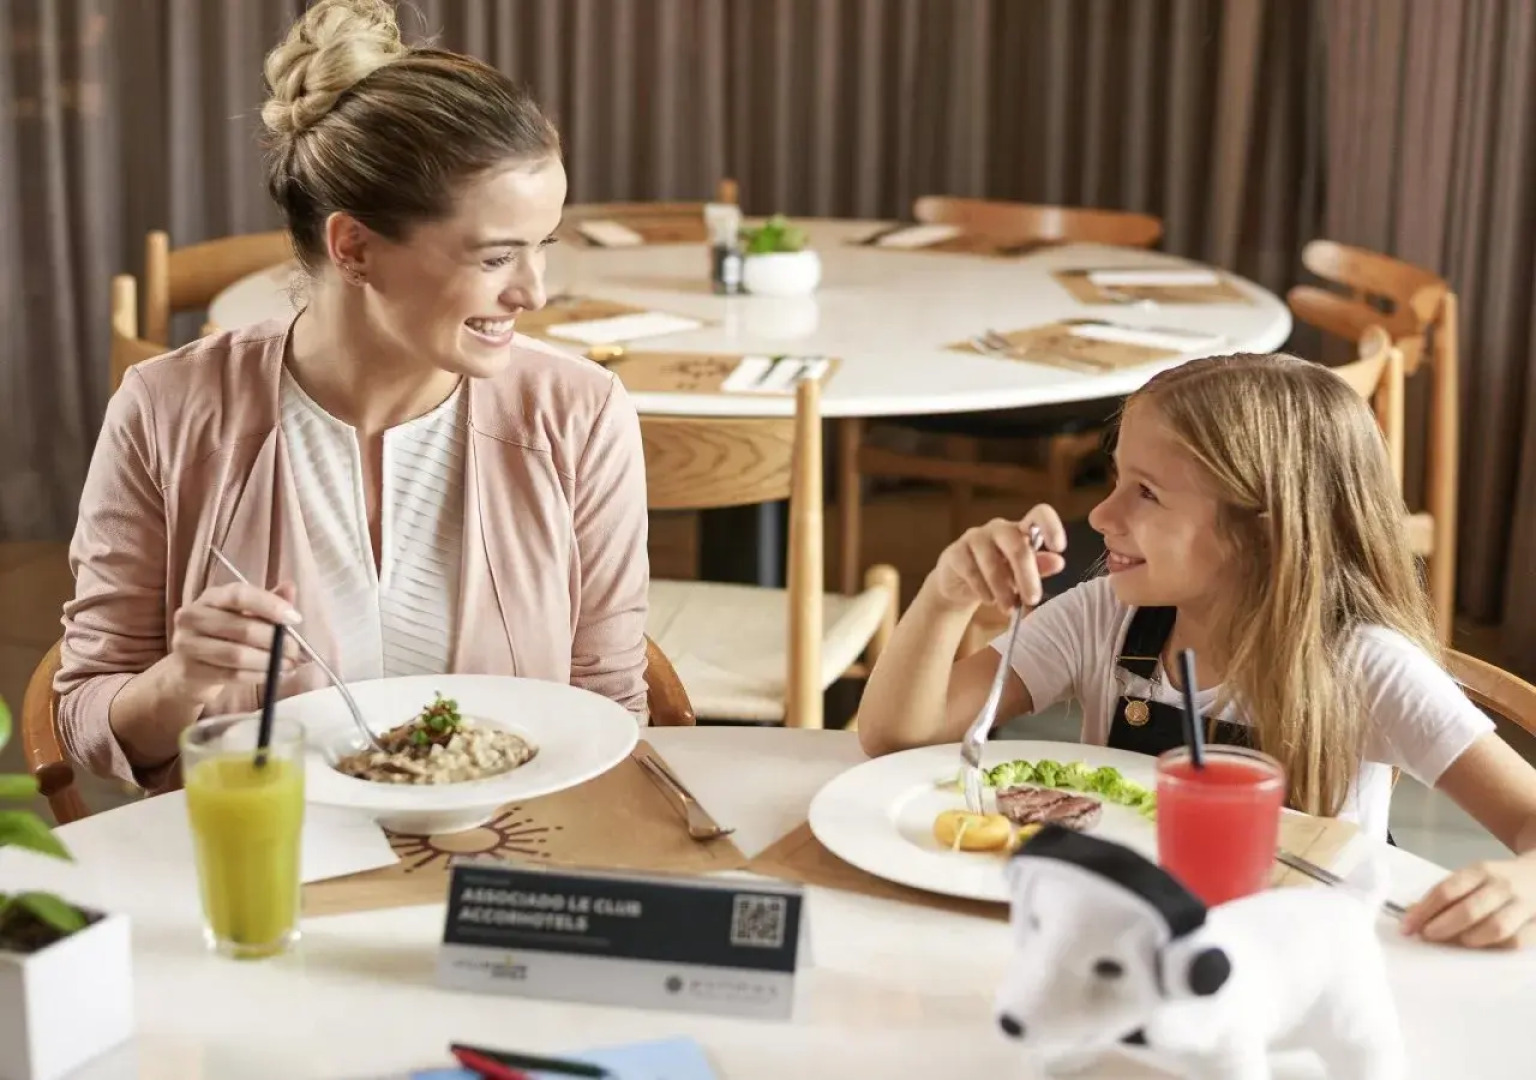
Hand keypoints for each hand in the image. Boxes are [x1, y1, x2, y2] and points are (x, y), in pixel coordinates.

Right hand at [163, 582, 303, 704]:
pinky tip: (273, 674)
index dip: (270, 605)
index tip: (295, 618)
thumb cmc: (223, 636)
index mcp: (211, 597)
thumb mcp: (245, 615)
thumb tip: (290, 588)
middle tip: (295, 649)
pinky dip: (258, 675)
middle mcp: (193, 616)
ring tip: (288, 664)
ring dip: (269, 661)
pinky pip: (231, 674)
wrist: (189, 669)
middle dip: (275, 640)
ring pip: (237, 654)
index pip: (240, 594)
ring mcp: (187, 644)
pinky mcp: (189, 671)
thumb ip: (268, 602)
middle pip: (242, 628)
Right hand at [928, 506, 1068, 611]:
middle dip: (1027, 576)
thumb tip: (1058, 562)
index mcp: (1020, 531)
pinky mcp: (955, 553)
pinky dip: (983, 590)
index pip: (1039, 515)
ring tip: (1009, 608)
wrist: (959, 585)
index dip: (1051, 526)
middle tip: (1033, 600)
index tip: (1059, 547)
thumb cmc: (998, 576)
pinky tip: (989, 601)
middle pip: (1016, 545)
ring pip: (992, 562)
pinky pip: (971, 571)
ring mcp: (974, 538)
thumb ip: (1039, 567)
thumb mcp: (1022, 574)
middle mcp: (998, 529)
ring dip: (1003, 589)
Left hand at [1401, 856, 1535, 948]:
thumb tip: (1411, 913)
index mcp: (1481, 870)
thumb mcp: (1472, 877)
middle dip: (1443, 927)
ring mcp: (1524, 905)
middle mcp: (1503, 886)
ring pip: (1496, 928)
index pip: (1447, 891)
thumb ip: (1446, 895)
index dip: (1423, 911)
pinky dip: (1494, 947)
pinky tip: (1479, 949)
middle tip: (1427, 936)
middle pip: (1469, 910)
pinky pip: (1516, 942)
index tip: (1406, 926)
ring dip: (1469, 939)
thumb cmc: (1497, 880)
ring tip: (1453, 943)